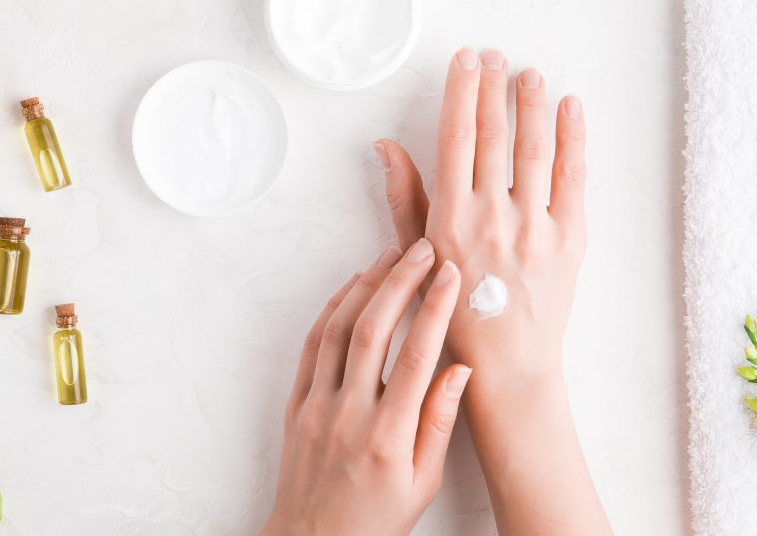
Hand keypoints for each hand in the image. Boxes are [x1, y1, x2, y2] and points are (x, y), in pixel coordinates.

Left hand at [263, 239, 469, 535]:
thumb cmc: (374, 518)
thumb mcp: (422, 482)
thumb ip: (439, 422)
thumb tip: (460, 370)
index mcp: (387, 435)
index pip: (417, 355)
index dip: (436, 308)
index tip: (451, 276)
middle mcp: (348, 413)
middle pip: (374, 328)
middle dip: (401, 280)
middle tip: (422, 249)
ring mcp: (317, 405)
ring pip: (339, 329)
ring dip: (366, 286)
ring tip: (391, 256)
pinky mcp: (296, 404)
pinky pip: (312, 345)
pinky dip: (332, 310)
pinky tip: (352, 289)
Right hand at [374, 48, 609, 534]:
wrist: (507, 365)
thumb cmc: (453, 314)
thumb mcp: (416, 256)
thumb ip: (404, 198)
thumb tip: (387, 146)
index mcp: (451, 219)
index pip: (456, 139)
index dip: (460, 94)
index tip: (464, 62)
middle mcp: (492, 216)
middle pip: (494, 136)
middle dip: (493, 89)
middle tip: (494, 57)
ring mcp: (535, 227)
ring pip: (535, 149)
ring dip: (532, 105)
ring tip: (530, 75)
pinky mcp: (570, 239)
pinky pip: (574, 179)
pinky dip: (574, 140)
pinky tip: (571, 110)